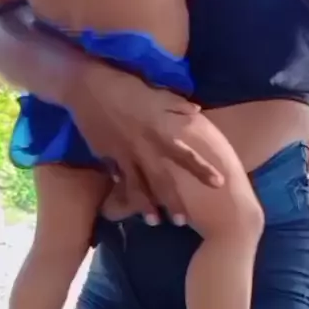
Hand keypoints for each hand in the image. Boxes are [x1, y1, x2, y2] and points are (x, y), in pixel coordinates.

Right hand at [69, 62, 222, 220]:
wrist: (89, 86)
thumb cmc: (126, 86)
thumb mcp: (156, 93)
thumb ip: (177, 106)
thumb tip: (197, 112)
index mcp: (160, 131)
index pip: (186, 154)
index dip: (202, 169)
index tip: (219, 184)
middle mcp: (144, 147)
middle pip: (162, 180)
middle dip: (173, 202)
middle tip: (183, 222)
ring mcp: (124, 154)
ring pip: (137, 186)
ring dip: (146, 206)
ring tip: (154, 222)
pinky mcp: (106, 156)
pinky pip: (118, 177)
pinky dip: (123, 190)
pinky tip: (127, 204)